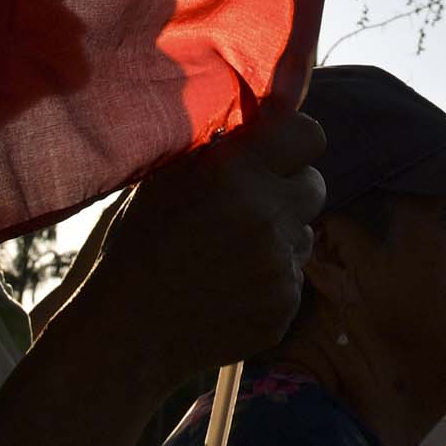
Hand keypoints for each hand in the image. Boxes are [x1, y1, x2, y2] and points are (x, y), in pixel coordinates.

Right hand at [69, 102, 326, 385]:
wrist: (131, 331)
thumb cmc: (140, 244)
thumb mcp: (166, 179)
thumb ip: (219, 144)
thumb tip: (266, 114)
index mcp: (235, 172)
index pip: (309, 134)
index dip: (294, 140)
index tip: (277, 149)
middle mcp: (267, 215)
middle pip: (315, 183)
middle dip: (288, 187)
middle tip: (252, 201)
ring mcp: (279, 265)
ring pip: (305, 231)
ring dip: (280, 233)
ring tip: (230, 250)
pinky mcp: (285, 304)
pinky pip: (293, 274)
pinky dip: (270, 275)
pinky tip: (230, 283)